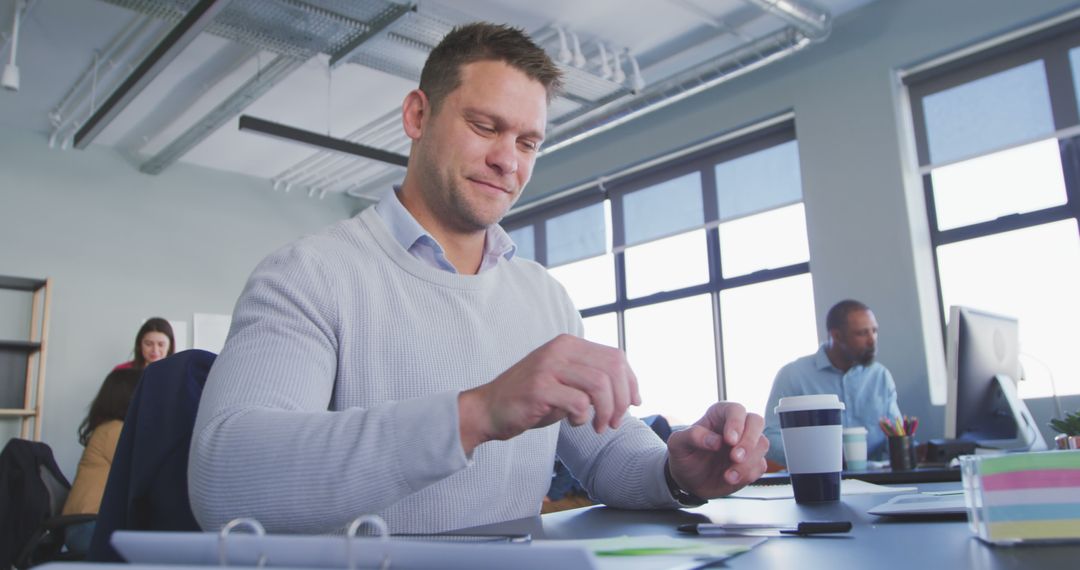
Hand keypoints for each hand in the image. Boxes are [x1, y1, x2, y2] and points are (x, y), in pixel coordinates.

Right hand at [458, 334, 640, 453]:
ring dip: (606, 411)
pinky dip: (583, 418)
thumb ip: (592, 379)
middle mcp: (560, 349)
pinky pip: (578, 403)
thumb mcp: (566, 382)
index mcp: (569, 344)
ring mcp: (548, 366)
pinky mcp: (539, 388)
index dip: (631, 381)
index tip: (633, 404)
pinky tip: (573, 423)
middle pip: (612, 369)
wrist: (489, 409)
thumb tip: (631, 392)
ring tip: (598, 426)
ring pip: (599, 385)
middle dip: (622, 400)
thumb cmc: (532, 399)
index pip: (616, 356)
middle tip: (615, 422)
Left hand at [666, 402, 768, 497]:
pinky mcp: (752, 463)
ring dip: (748, 462)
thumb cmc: (684, 456)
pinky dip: (748, 474)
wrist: (688, 480)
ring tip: (728, 475)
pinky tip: (731, 479)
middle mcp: (737, 426)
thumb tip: (715, 440)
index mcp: (719, 414)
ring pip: (761, 445)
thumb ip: (692, 436)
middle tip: (735, 457)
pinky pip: (761, 465)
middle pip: (756, 422)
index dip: (736, 423)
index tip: (729, 440)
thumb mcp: (677, 444)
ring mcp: (746, 445)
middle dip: (749, 441)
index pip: (736, 410)